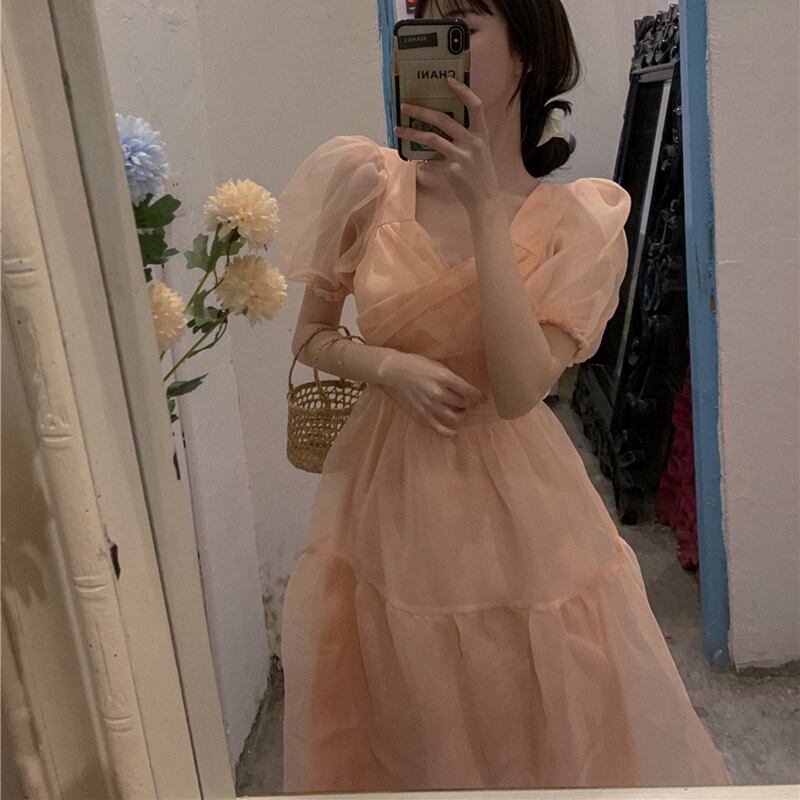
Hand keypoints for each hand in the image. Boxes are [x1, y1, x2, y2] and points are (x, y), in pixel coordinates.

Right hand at [378, 350, 487, 436]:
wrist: (395, 370)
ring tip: (460, 410)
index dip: (479, 397)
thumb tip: (468, 390)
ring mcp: (428, 405)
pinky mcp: (420, 413)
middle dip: (469, 404)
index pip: (469, 391)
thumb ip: (452, 378)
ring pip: (454, 417)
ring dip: (461, 415)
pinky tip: (454, 432)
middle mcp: (437, 392)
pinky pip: (437, 427)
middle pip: (463, 404)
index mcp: (444, 377)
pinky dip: (448, 432)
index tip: (484, 398)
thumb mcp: (438, 365)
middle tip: (469, 401)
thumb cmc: (417, 364)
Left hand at [395, 76, 500, 214]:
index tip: (448, 80)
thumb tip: (443, 129)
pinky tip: (419, 165)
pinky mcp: (452, 171)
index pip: (475, 106)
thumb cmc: (481, 176)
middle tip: (405, 106)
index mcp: (482, 135)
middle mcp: (473, 142)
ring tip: (398, 130)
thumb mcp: (480, 152)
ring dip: (412, 133)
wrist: (486, 201)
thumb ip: (467, 139)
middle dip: (421, 111)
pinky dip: (423, 164)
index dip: (463, 91)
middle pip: (443, 119)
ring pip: (432, 139)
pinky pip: (431, 163)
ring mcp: (462, 156)